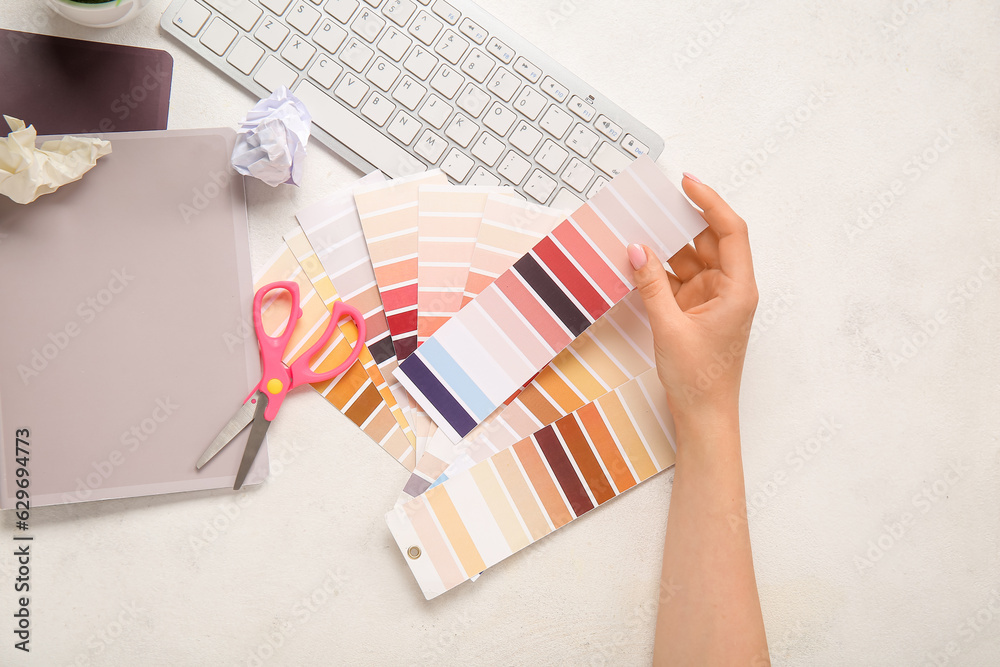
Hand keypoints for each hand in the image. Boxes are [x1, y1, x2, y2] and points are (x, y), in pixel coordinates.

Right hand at [629, 174, 757, 416]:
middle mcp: (730, 288)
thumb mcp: (669, 327)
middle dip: (681, 222)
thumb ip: (651, 285)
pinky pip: (678, 280)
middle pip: (708, 241)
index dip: (710, 202)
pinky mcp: (697, 311)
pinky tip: (638, 263)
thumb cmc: (699, 379)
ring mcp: (713, 299)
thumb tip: (636, 249)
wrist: (703, 417)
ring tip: (637, 229)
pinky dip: (660, 272)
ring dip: (666, 247)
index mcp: (738, 289)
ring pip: (691, 259)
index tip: (687, 183)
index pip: (730, 231)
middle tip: (651, 203)